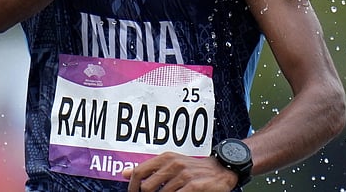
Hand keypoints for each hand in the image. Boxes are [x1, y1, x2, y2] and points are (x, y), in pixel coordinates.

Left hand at [123, 152, 238, 191]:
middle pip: (147, 187)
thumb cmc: (193, 169)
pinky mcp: (194, 185)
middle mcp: (173, 164)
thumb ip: (148, 169)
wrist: (221, 169)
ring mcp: (183, 175)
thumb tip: (124, 173)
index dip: (132, 186)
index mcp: (165, 158)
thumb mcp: (170, 164)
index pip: (139, 171)